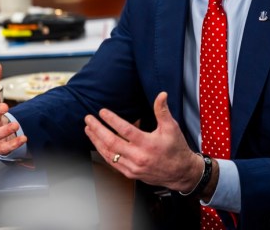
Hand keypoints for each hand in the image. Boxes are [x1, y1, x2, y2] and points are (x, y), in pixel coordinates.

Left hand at [84, 92, 201, 191]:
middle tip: (88, 119)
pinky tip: (98, 144)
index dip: (112, 120)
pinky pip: (113, 163)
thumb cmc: (176, 148)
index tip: (102, 112)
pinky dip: (103, 153)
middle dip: (97, 129)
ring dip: (96, 141)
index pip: (125, 130)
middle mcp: (139, 157)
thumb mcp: (172, 127)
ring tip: (89, 129)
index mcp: (148, 144)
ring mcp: (133, 167)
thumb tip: (161, 95)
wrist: (180, 172)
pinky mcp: (131, 173)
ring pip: (109, 154)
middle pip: (112, 142)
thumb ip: (163, 111)